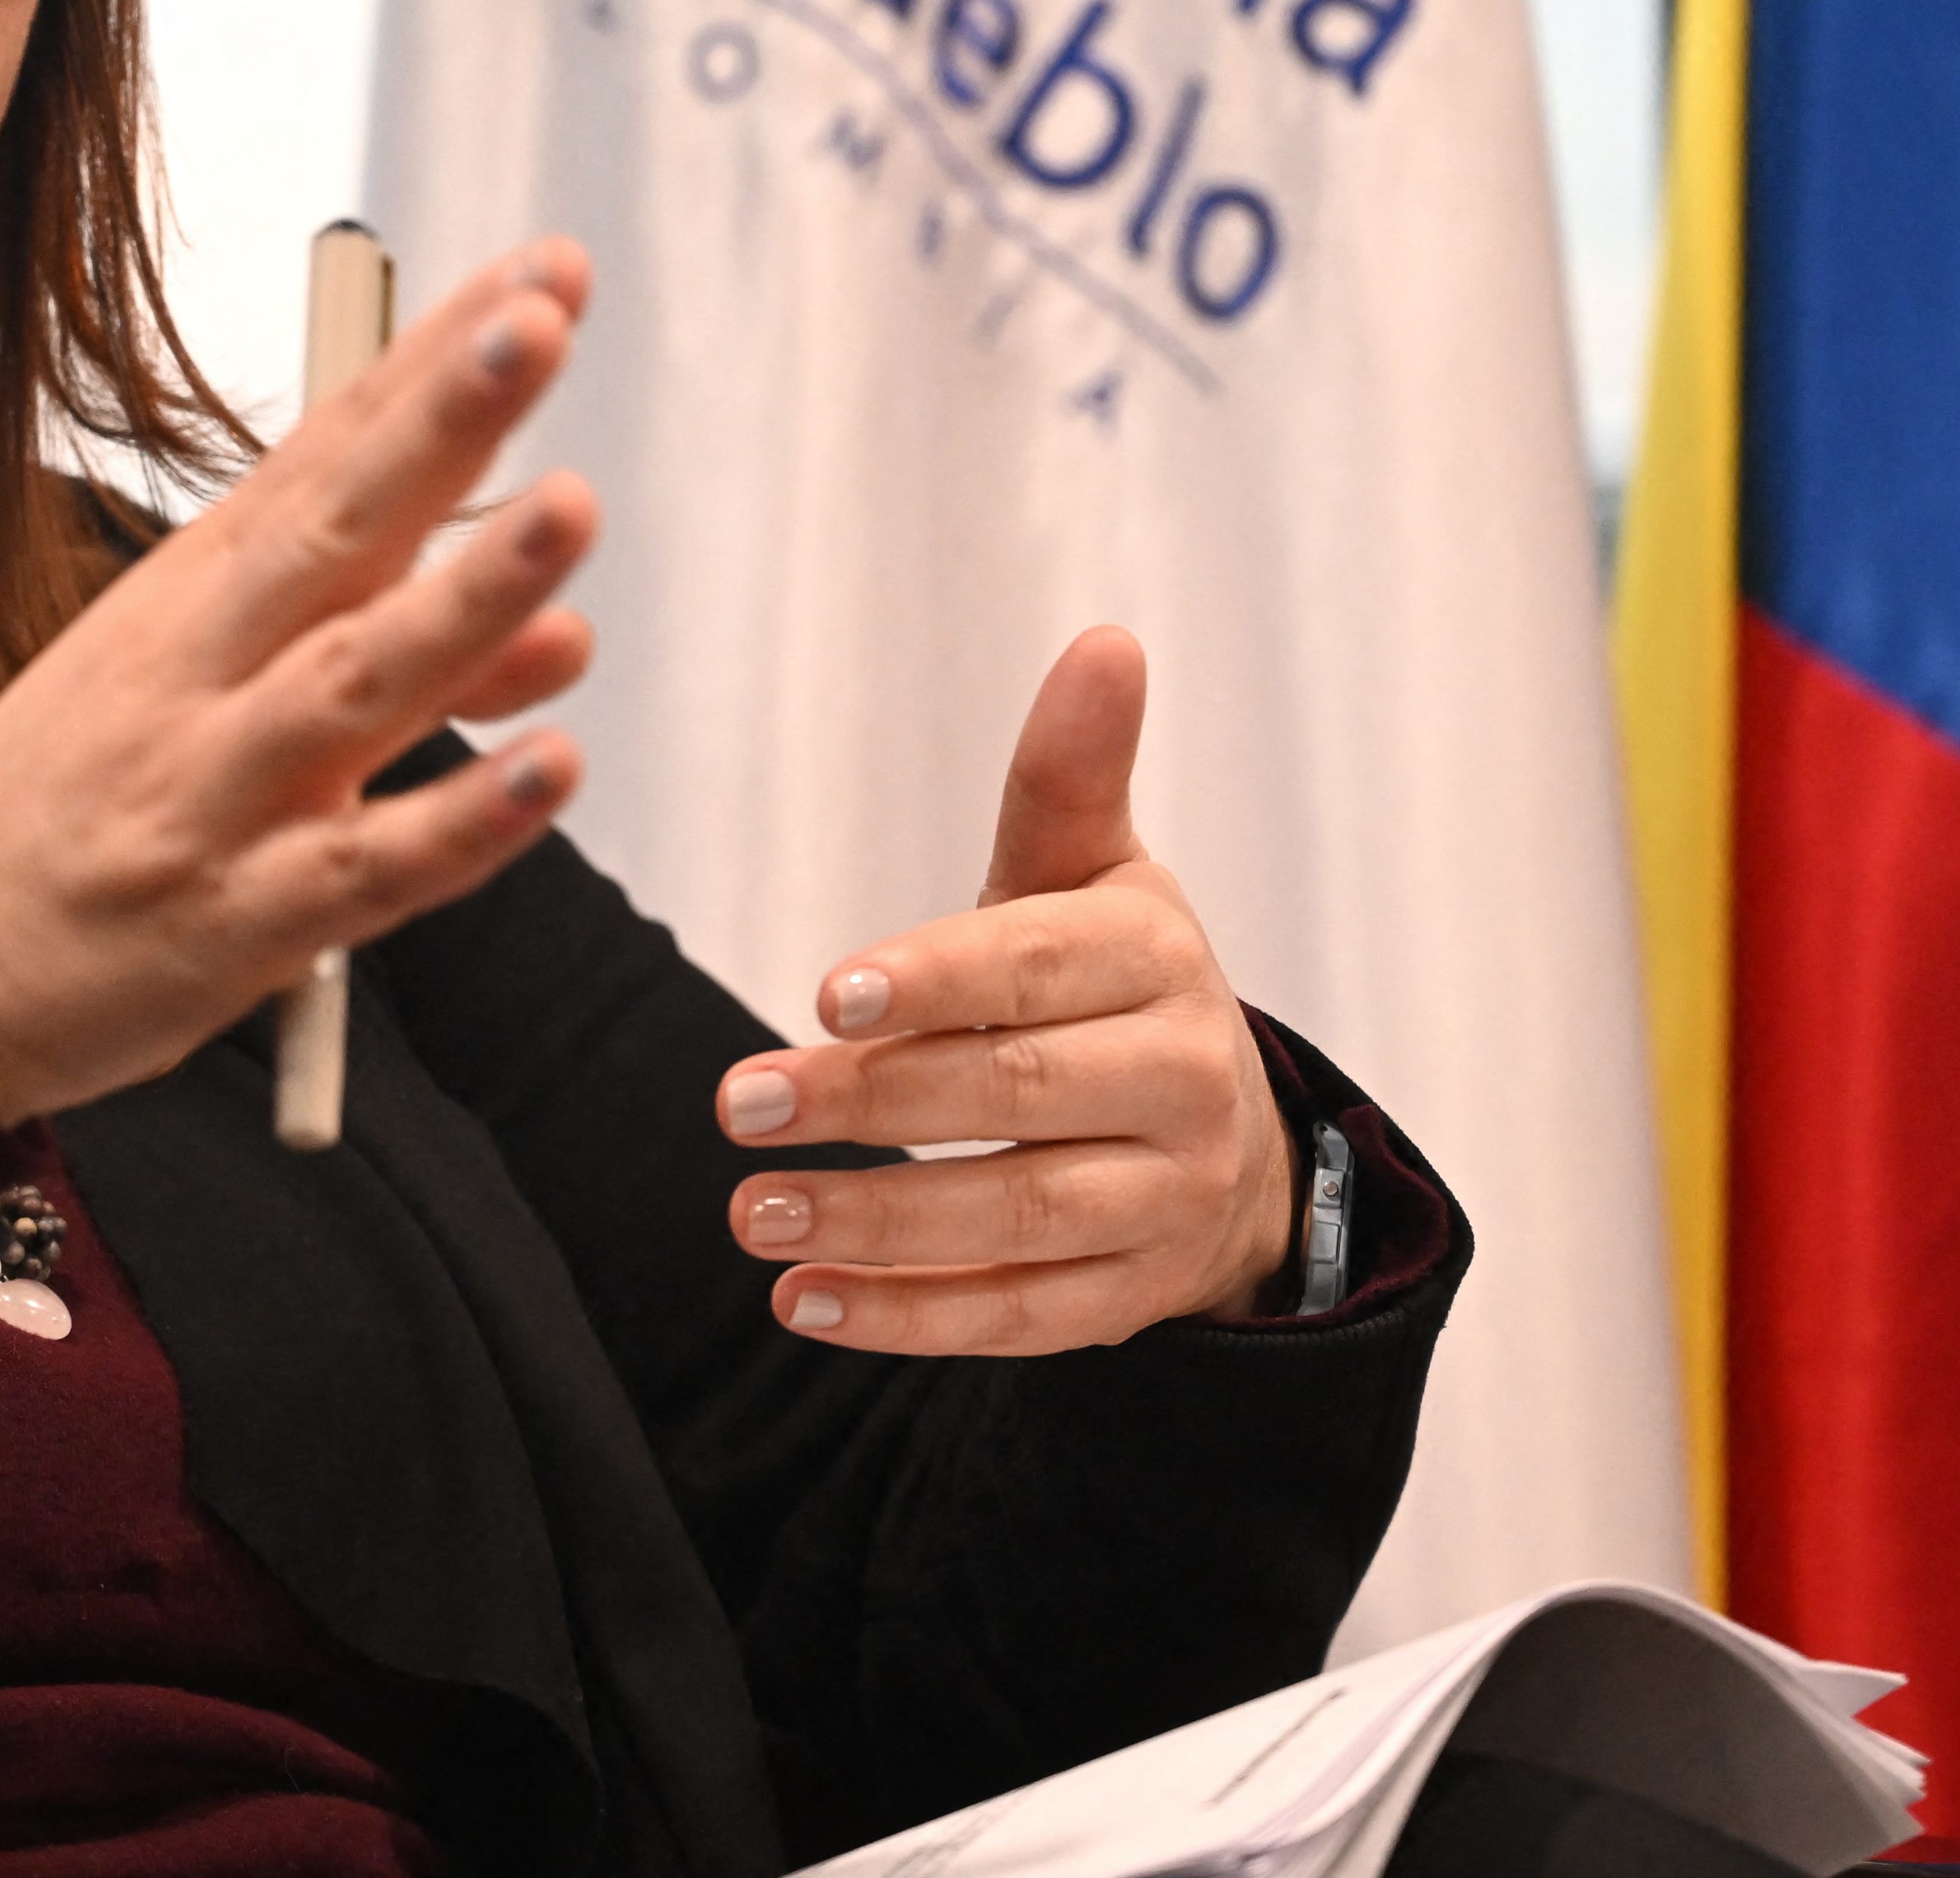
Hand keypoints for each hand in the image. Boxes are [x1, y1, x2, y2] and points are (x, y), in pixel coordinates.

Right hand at [0, 240, 601, 1120]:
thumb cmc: (69, 806)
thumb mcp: (205, 693)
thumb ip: (390, 649)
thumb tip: (562, 630)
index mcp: (196, 593)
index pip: (333, 449)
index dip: (437, 360)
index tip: (544, 273)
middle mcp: (206, 671)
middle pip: (337, 529)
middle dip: (442, 422)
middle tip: (535, 326)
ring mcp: (219, 793)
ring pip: (356, 680)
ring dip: (468, 595)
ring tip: (569, 511)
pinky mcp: (238, 923)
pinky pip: (365, 869)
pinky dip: (461, 820)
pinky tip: (550, 765)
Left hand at [714, 628, 1301, 1353]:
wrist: (1223, 1138)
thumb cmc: (1110, 986)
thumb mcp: (1092, 877)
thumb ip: (1069, 775)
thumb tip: (1105, 640)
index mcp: (1158, 960)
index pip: (1042, 966)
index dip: (937, 978)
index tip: (822, 993)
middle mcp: (1182, 1079)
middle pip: (1021, 1095)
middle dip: (874, 1102)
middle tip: (736, 1105)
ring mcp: (1166, 1199)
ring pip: (1021, 1218)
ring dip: (878, 1223)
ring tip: (749, 1213)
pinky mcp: (1132, 1296)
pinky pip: (1022, 1318)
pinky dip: (910, 1318)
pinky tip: (801, 1301)